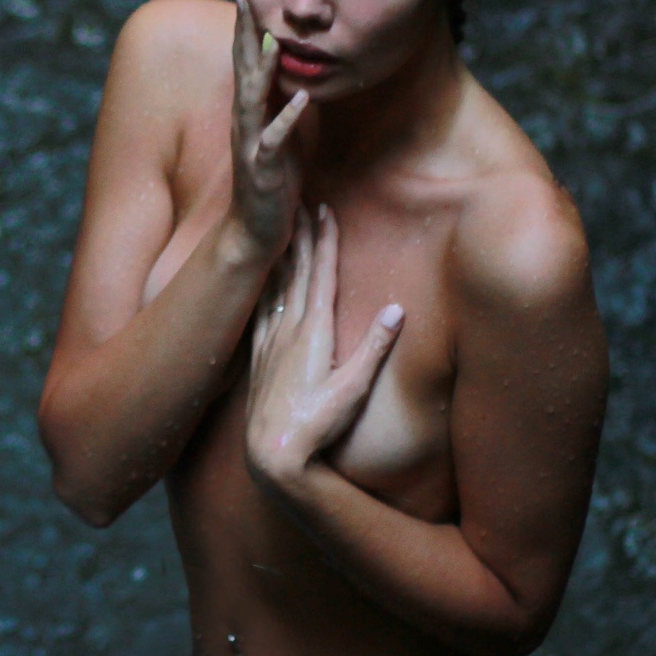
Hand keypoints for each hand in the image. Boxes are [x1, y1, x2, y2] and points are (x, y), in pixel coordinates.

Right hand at [228, 0, 309, 256]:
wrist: (255, 230)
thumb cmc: (272, 179)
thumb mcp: (278, 132)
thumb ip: (278, 102)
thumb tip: (289, 71)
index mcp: (250, 112)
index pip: (244, 62)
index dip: (244, 28)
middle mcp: (245, 122)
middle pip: (241, 70)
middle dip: (243, 33)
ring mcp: (252, 144)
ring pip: (253, 99)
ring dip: (261, 69)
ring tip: (271, 39)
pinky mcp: (263, 168)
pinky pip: (275, 139)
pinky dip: (288, 118)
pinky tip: (301, 97)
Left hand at [244, 204, 403, 486]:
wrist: (271, 453)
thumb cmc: (317, 424)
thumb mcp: (355, 388)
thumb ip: (375, 348)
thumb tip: (397, 310)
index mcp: (314, 331)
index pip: (322, 275)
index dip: (325, 241)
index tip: (324, 209)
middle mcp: (289, 330)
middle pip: (297, 272)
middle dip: (302, 236)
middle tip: (300, 202)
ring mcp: (270, 342)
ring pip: (275, 287)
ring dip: (281, 256)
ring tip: (281, 230)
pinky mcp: (259, 358)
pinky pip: (259, 311)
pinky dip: (262, 288)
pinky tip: (259, 281)